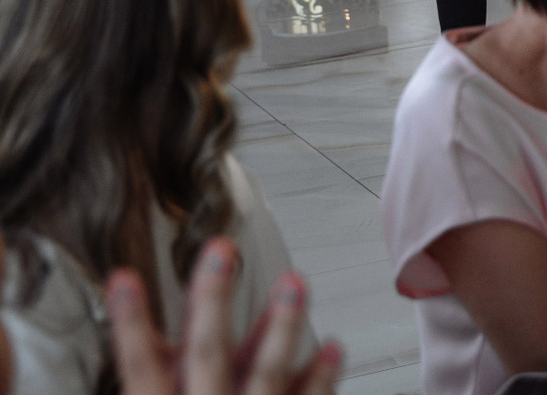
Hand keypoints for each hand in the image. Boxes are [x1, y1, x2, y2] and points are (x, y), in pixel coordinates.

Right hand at [106, 237, 342, 394]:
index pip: (140, 372)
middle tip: (220, 254)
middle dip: (212, 305)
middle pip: (206, 359)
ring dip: (281, 328)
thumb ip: (161, 389)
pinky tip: (332, 346)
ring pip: (267, 377)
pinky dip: (321, 378)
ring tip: (294, 282)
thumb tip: (159, 355)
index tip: (125, 279)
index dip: (131, 326)